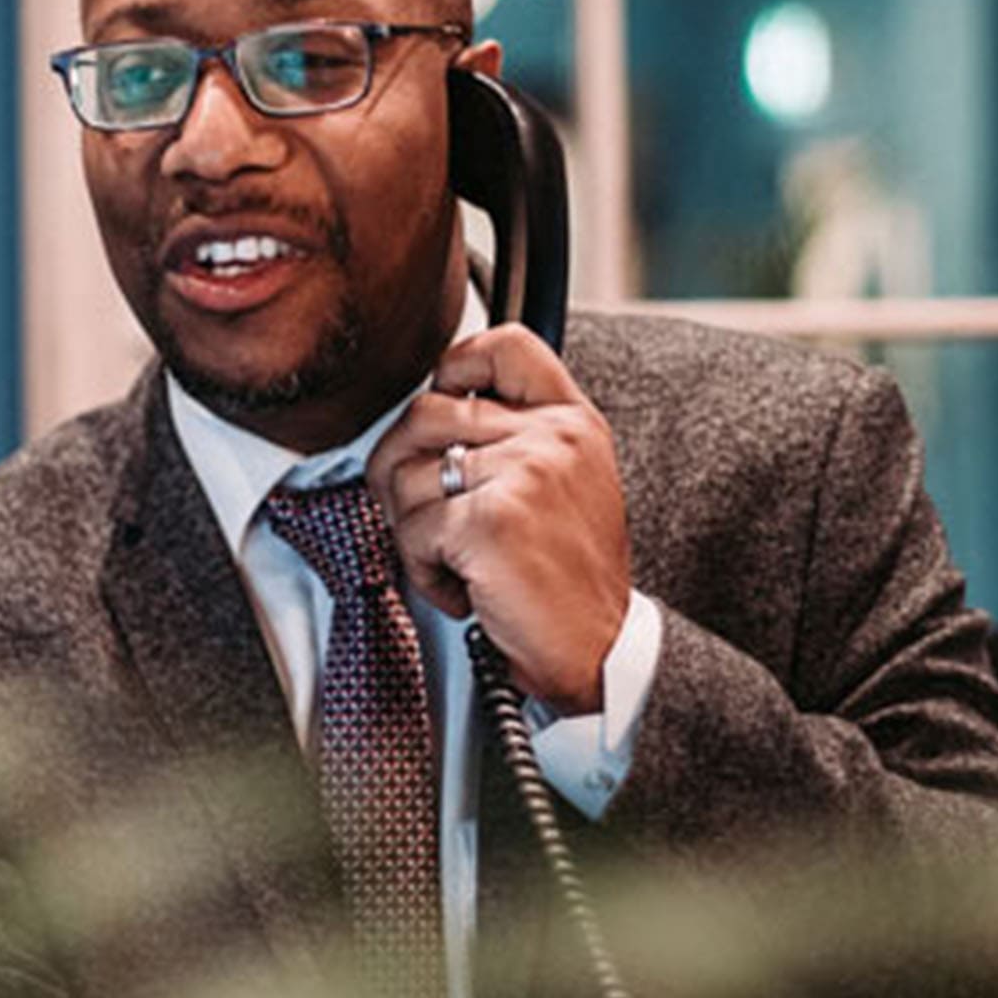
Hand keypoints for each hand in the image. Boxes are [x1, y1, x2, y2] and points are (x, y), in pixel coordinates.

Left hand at [368, 324, 630, 713]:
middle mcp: (551, 438)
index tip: (443, 405)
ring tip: (456, 563)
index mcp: (572, 423)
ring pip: (406, 475)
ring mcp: (522, 475)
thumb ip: (517, 440)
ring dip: (412, 532)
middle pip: (424, 412)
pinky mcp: (490, 521)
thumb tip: (431, 415)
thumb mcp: (568, 487)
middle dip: (398, 468)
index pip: (504, 346)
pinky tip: (465, 591)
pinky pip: (411, 531)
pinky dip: (424, 574)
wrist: (600, 651)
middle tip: (418, 514)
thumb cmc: (572, 582)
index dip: (455, 365)